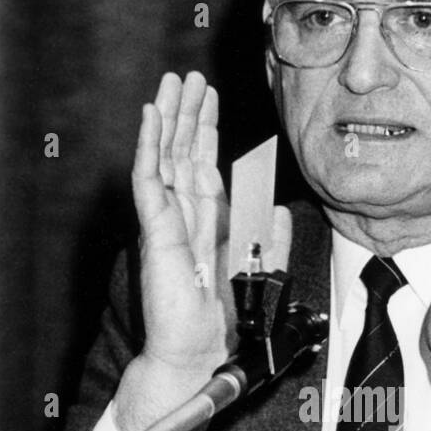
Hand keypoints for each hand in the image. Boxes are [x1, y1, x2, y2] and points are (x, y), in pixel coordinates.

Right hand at [114, 71, 289, 430]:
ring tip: (170, 82)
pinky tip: (151, 116)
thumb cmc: (221, 324)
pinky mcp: (157, 231)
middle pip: (182, 153)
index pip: (203, 166)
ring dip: (167, 117)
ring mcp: (166, 222)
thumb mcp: (260, 272)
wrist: (198, 354)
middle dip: (186, 112)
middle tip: (187, 76)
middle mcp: (183, 217)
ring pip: (165, 157)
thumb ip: (270, 239)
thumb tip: (282, 209)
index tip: (209, 97)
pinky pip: (150, 181)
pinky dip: (149, 146)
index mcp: (206, 224)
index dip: (206, 130)